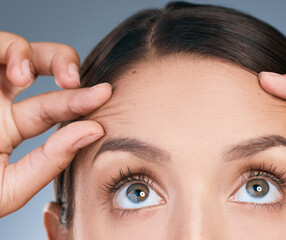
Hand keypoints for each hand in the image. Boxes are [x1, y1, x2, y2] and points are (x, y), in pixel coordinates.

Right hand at [0, 31, 111, 216]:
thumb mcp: (7, 188)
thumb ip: (50, 161)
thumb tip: (94, 131)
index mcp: (11, 128)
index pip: (54, 109)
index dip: (81, 101)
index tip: (105, 96)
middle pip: (41, 69)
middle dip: (65, 66)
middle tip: (77, 80)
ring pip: (14, 50)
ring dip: (31, 56)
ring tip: (27, 76)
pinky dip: (6, 51)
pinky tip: (15, 71)